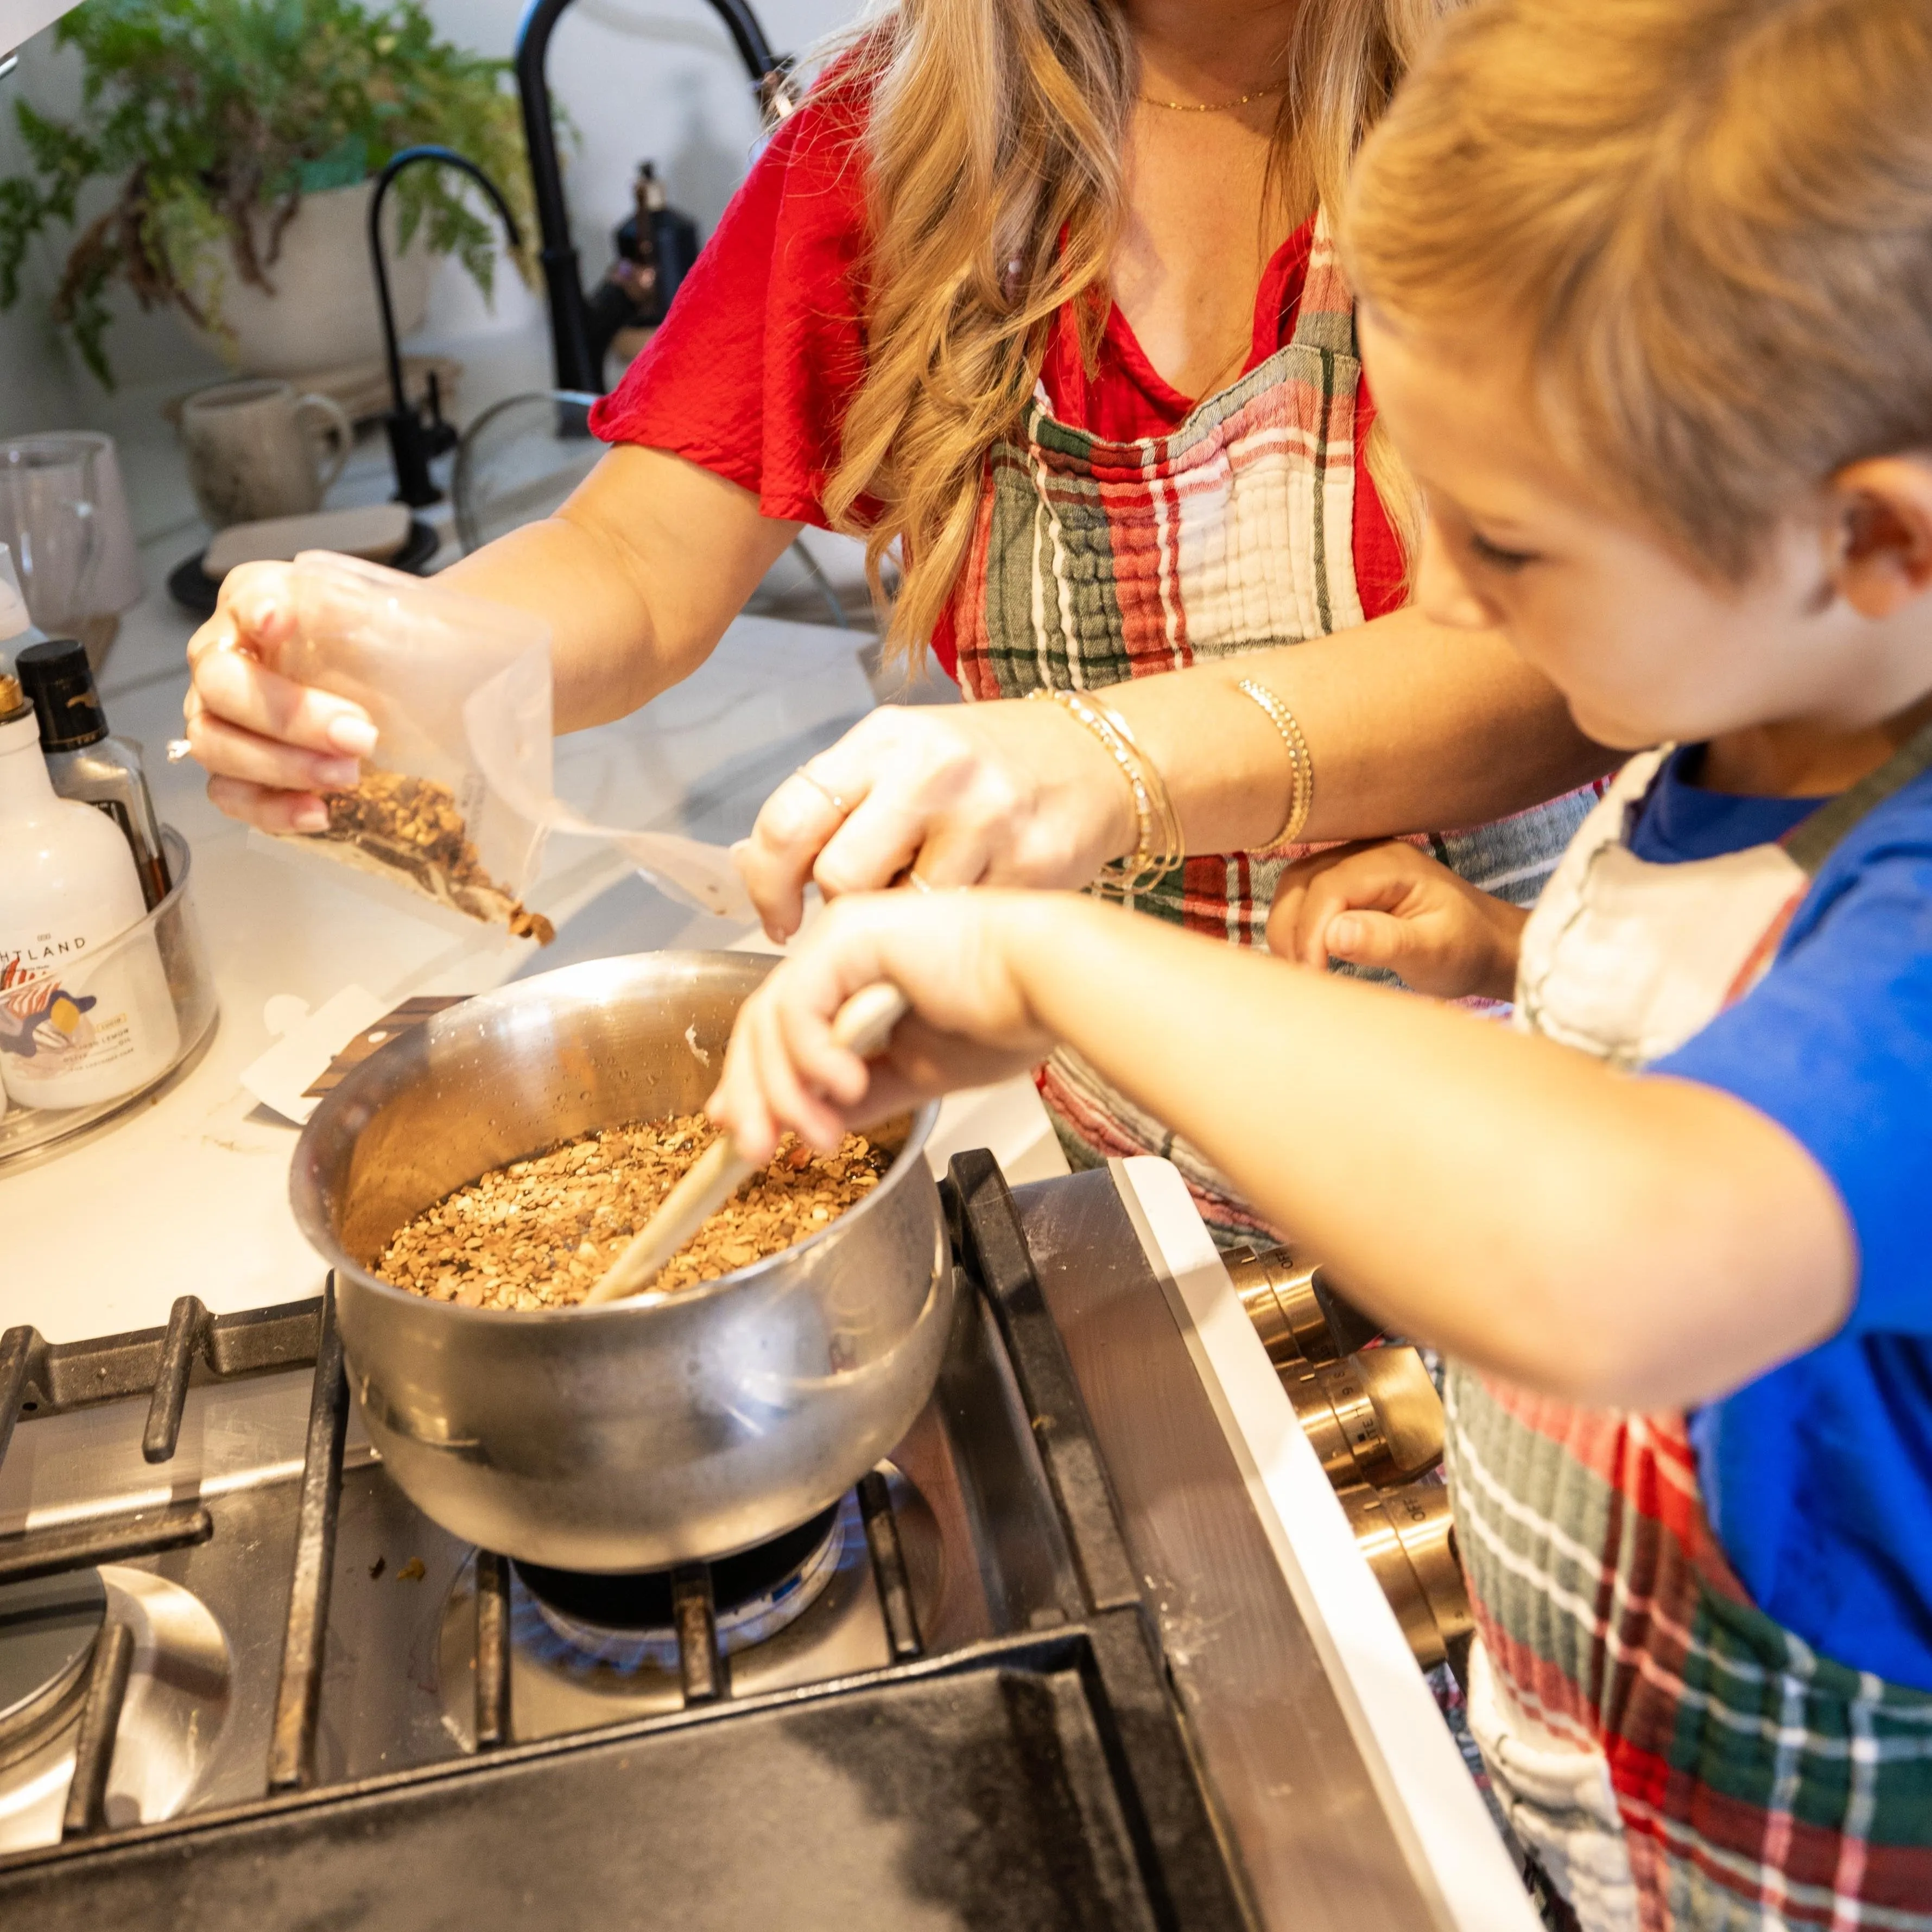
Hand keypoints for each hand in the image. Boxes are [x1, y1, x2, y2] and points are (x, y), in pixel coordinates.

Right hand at [181, 561, 379, 832]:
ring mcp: (218, 717)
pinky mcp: (232, 771)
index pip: (242, 599)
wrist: (395, 696)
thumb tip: (340, 611)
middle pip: (222, 686)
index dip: (255, 610)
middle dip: (289, 715)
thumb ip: (363, 611)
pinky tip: (320, 813)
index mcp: (256, 605)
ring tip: (349, 777)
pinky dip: (271, 809)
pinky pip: (229, 795)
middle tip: (360, 737)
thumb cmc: (382, 653)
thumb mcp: (387, 621)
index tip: (277, 620)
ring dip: (282, 765)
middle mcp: (223, 658)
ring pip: (215, 743)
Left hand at [708, 890, 1072, 1162]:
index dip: (753, 1084)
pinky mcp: (849, 937)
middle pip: (762, 1025)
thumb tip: (817, 1121)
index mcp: (853, 975)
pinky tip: (844, 1084)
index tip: (744, 1133)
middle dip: (754, 1098)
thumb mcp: (917, 1074)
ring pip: (771, 1019)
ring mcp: (840, 939)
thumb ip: (862, 1093)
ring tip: (818, 1133)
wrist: (1046, 985)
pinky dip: (810, 1054)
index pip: (780, 1028)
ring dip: (784, 1089)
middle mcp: (838, 950)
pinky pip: (800, 1003)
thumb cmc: (1004, 1014)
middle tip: (759, 1152)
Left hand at [733, 700, 1134, 941]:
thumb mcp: (902, 756)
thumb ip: (834, 803)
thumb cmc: (984, 764)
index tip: (779, 916)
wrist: (1101, 758)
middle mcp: (932, 772)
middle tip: (862, 909)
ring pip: (901, 913)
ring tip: (924, 902)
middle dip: (842, 906)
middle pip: (840, 876)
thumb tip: (754, 867)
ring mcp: (986, 819)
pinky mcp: (1031, 865)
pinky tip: (969, 905)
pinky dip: (953, 931)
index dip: (768, 884)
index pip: (789, 819)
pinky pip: (960, 926)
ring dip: (901, 924)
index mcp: (885, 740)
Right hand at [1266, 840, 1526, 1000]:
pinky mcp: (1347, 880)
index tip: (1313, 974)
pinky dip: (1296, 923)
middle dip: (1291, 929)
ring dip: (1288, 926)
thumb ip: (1385, 941)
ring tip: (1300, 968)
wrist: (1486, 942)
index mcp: (1391, 864)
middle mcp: (1367, 853)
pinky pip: (1306, 894)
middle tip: (1301, 976)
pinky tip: (1306, 954)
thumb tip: (1333, 933)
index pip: (1328, 887)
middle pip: (1301, 880)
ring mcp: (1354, 863)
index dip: (1310, 931)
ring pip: (1296, 886)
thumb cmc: (1465, 949)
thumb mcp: (1433, 952)